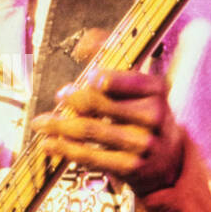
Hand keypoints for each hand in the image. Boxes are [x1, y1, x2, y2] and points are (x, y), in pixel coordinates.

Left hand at [31, 68, 184, 196]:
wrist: (169, 161)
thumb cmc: (145, 115)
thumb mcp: (140, 86)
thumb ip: (113, 59)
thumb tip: (84, 44)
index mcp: (156, 89)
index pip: (120, 79)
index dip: (96, 78)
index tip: (81, 80)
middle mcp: (154, 116)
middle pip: (99, 103)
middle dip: (72, 99)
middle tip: (59, 95)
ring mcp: (143, 143)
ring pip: (90, 130)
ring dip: (59, 125)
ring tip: (41, 122)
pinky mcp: (131, 167)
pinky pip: (90, 156)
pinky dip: (65, 149)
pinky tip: (49, 144)